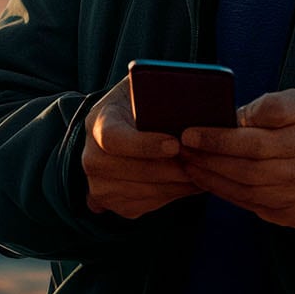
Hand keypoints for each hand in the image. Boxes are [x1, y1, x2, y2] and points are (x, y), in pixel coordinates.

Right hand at [82, 76, 199, 218]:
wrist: (117, 128)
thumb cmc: (139, 104)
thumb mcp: (145, 88)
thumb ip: (160, 90)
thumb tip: (192, 93)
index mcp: (99, 122)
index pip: (115, 139)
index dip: (145, 145)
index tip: (175, 144)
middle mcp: (92, 157)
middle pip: (134, 171)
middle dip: (172, 169)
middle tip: (201, 163)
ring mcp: (98, 184)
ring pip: (144, 192)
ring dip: (177, 185)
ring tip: (202, 172)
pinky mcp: (111, 204)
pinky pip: (146, 205)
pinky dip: (172, 196)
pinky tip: (190, 182)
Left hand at [180, 88, 294, 228]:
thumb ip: (268, 107)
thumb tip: (230, 121)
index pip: (259, 139)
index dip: (221, 138)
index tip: (191, 133)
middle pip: (251, 166)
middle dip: (211, 158)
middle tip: (183, 148)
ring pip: (249, 188)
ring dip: (212, 177)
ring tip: (190, 162)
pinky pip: (252, 204)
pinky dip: (225, 191)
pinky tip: (207, 178)